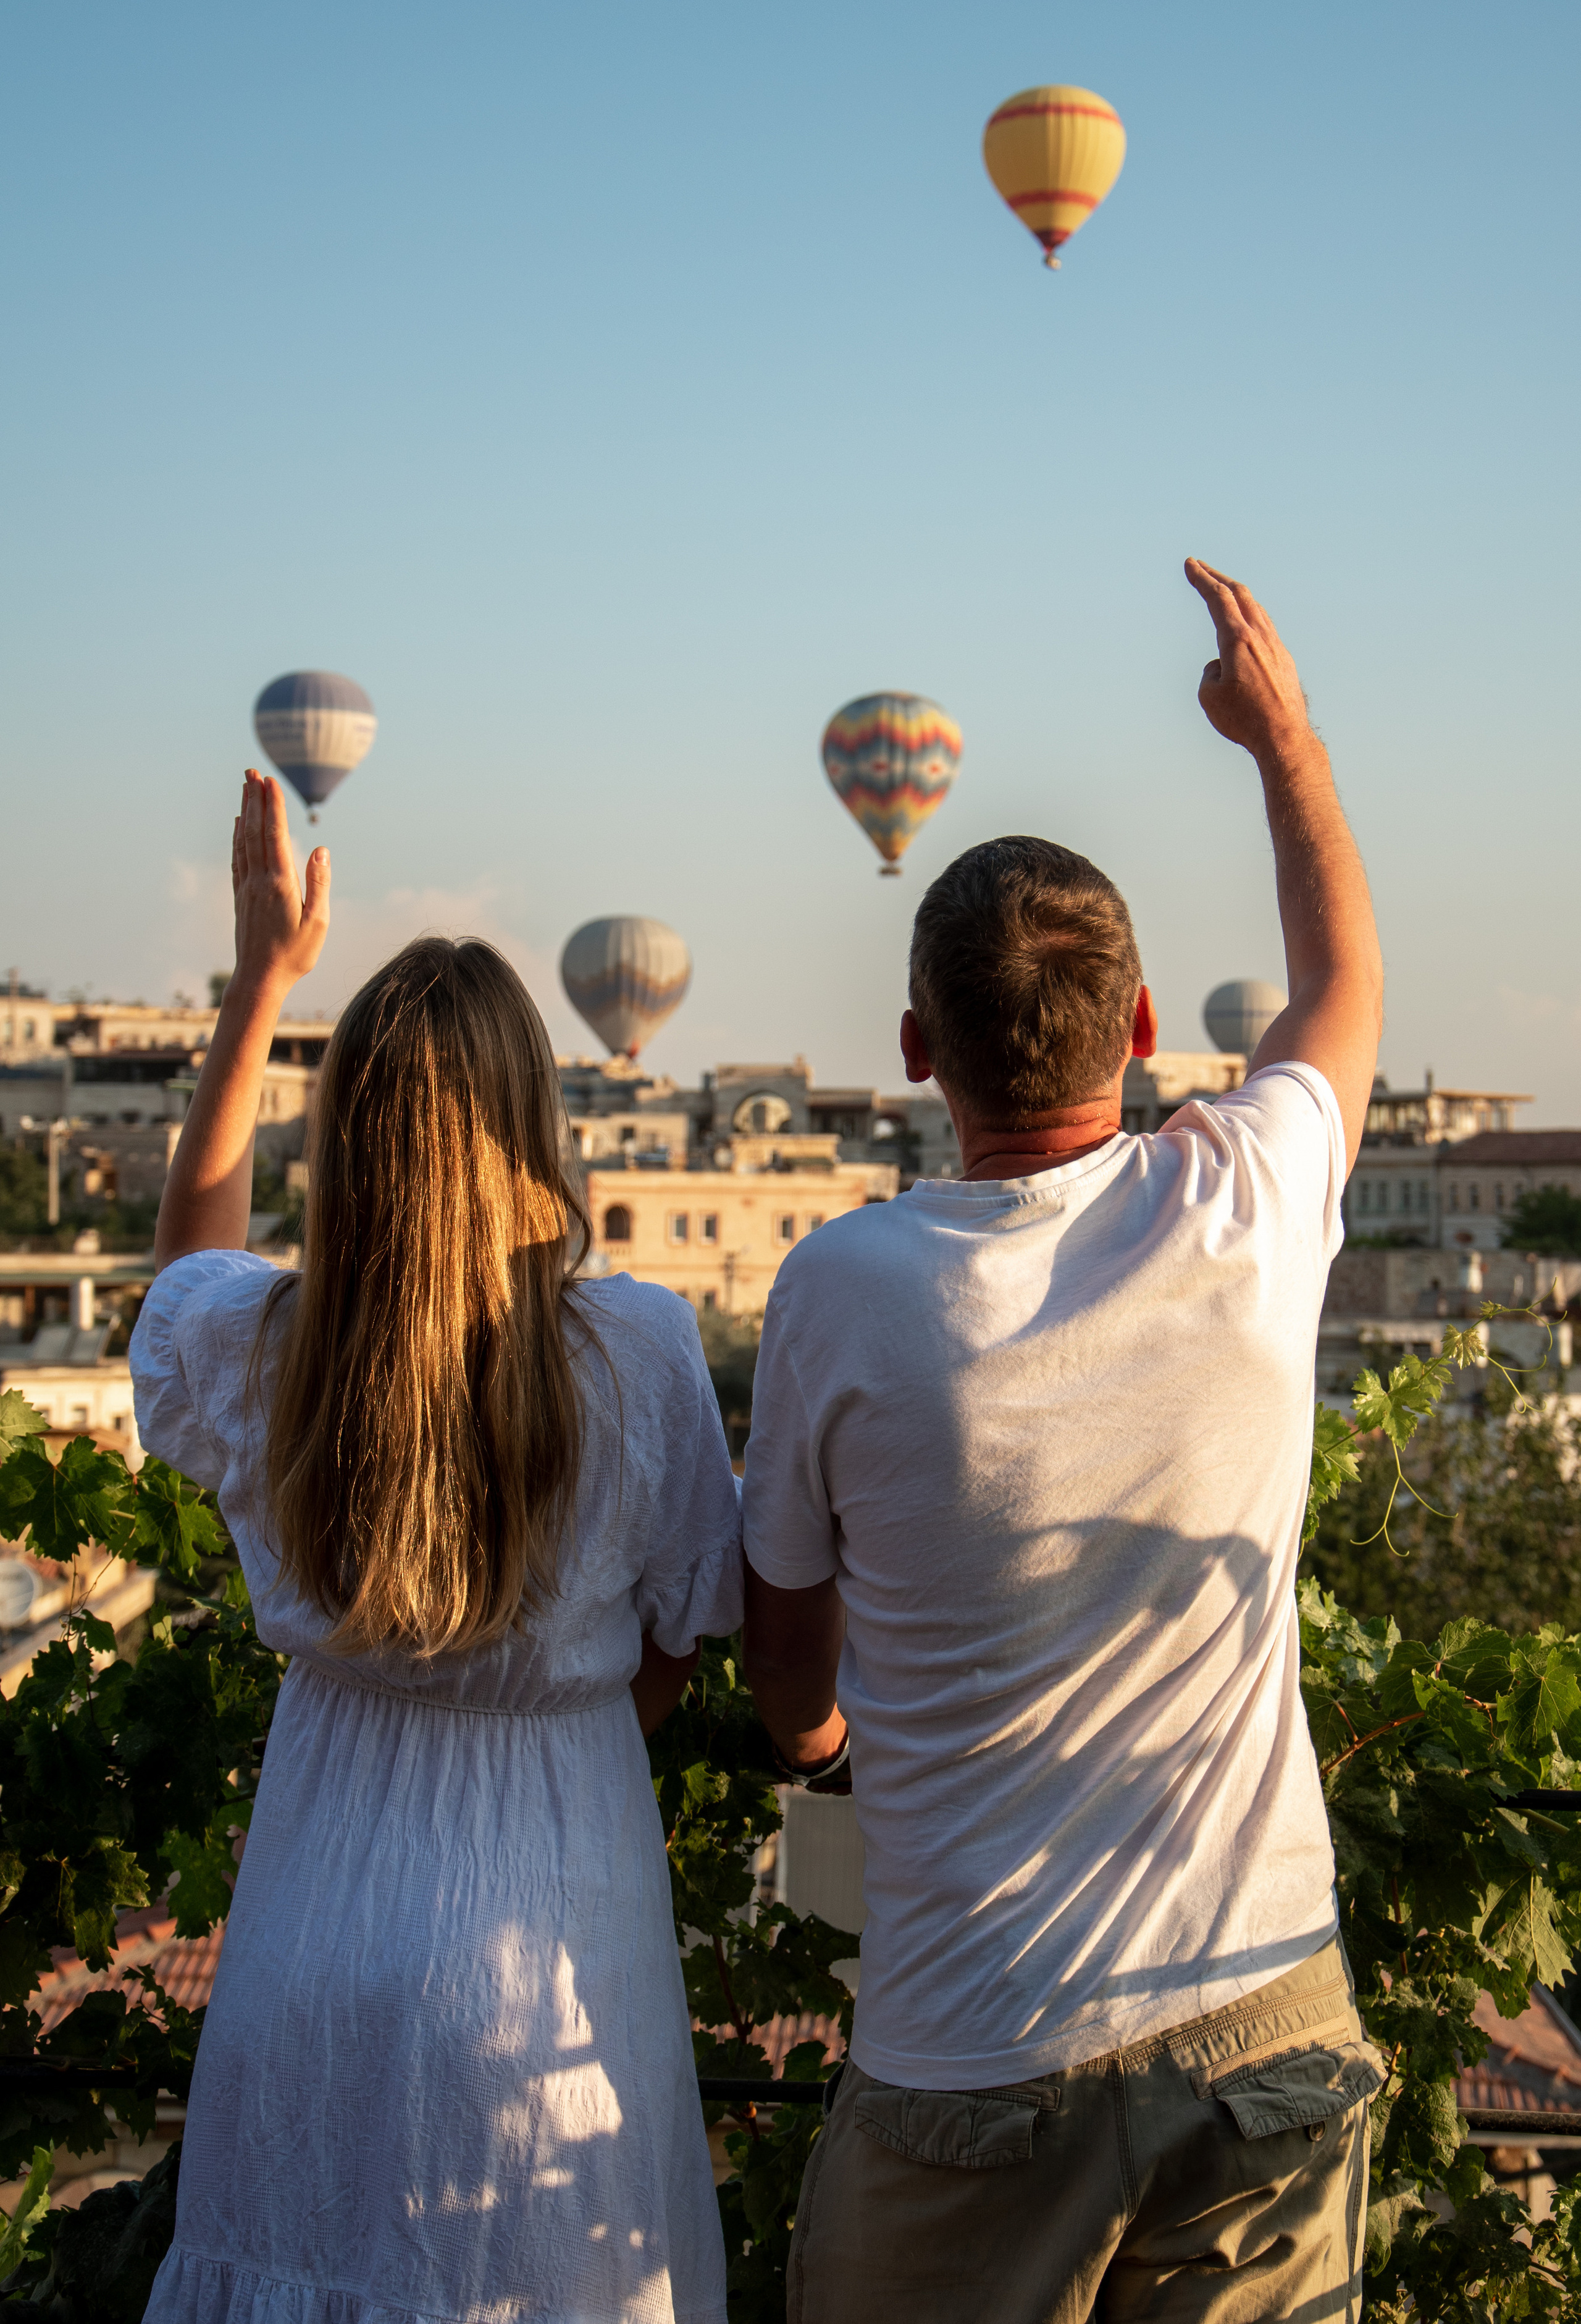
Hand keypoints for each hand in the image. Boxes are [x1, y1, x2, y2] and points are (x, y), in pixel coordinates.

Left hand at [230, 771, 330, 996]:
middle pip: (255, 831)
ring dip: (244, 812)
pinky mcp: (240, 896)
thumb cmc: (294, 955)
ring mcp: (246, 887)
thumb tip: (320, 849)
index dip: (273, 806)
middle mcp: (259, 880)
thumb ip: (319, 884)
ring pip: (243, 841)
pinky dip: (237, 836)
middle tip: (252, 771)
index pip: (275, 836)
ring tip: (246, 788)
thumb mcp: (317, 923)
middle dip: (255, 799)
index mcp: (280, 884)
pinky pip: (237, 858)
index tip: (271, 781)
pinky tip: (237, 824)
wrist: (259, 979)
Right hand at [1185, 559, 1314, 765]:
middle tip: (1201, 567)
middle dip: (1218, 577)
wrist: (1283, 735)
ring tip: (1224, 591)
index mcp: (1238, 638)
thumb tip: (1221, 666)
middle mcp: (1260, 635)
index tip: (1190, 564)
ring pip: (1255, 608)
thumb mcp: (1209, 695)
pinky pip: (1264, 628)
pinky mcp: (1284, 659)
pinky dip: (1249, 616)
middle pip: (1239, 593)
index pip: (1218, 597)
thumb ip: (1210, 672)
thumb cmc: (1243, 718)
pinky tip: (1246, 625)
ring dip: (1236, 595)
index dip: (1201, 578)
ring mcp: (1276, 645)